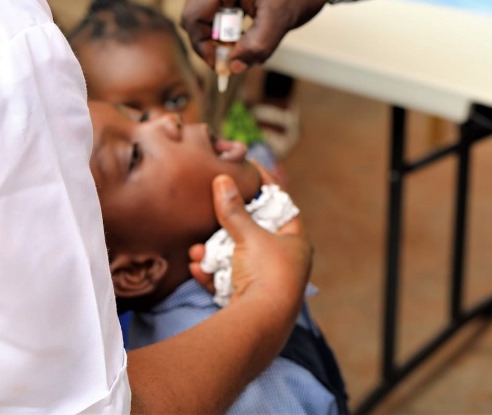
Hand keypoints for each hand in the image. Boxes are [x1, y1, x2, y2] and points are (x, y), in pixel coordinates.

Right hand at [181, 0, 333, 71]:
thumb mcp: (281, 17)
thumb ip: (256, 46)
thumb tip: (232, 68)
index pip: (193, 16)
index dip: (203, 46)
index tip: (223, 66)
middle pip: (195, 14)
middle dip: (212, 40)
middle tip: (237, 55)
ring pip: (205, 11)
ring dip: (221, 31)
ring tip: (247, 39)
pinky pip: (216, 4)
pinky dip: (227, 21)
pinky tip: (248, 26)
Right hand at [188, 162, 282, 292]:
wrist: (261, 324)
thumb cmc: (266, 273)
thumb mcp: (249, 236)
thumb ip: (234, 209)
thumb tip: (223, 180)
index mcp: (295, 240)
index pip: (282, 204)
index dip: (267, 184)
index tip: (250, 167)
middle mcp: (285, 260)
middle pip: (254, 232)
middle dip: (228, 226)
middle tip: (212, 210)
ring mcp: (266, 281)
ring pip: (236, 258)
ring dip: (213, 253)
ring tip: (197, 250)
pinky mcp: (249, 300)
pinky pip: (227, 280)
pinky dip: (212, 274)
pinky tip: (196, 268)